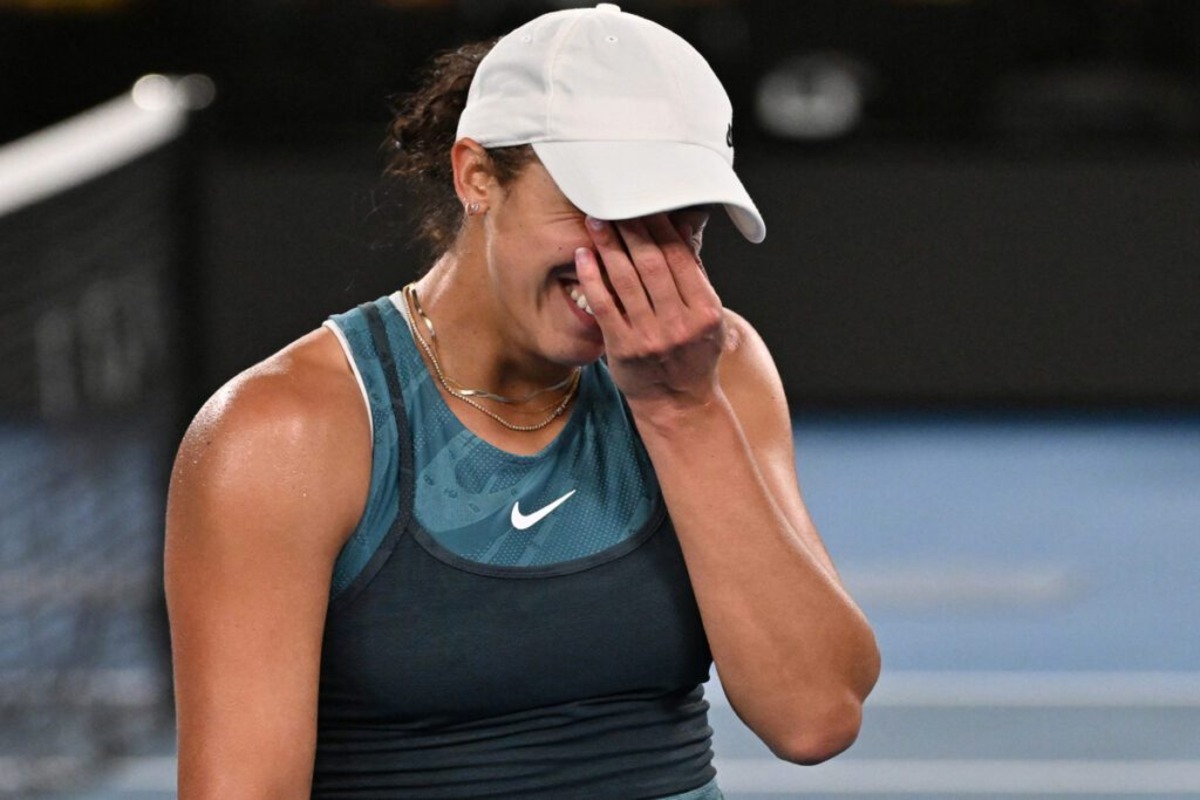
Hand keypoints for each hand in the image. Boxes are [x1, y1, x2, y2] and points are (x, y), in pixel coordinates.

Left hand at [575, 213, 725, 412]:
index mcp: (705, 311)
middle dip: (631, 229)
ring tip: (596, 222)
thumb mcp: (707, 319)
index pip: (681, 258)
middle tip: (613, 205)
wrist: (679, 405)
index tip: (644, 204)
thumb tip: (683, 229)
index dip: (660, 227)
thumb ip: (695, 277)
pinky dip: (593, 277)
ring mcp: (651, 336)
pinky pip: (604, 304)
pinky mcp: (624, 348)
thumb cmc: (692, 357)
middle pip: (652, 263)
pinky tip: (584, 256)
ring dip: (609, 246)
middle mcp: (679, 323)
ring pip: (627, 280)